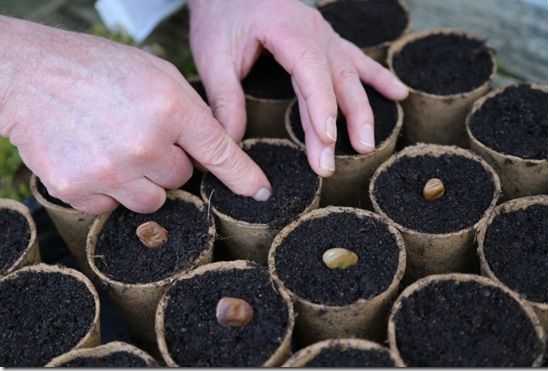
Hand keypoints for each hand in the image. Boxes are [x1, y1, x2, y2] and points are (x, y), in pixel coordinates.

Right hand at [0, 16, 270, 213]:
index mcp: (169, 107)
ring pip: (153, 199)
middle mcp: (144, 143)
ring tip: (116, 146)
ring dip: (142, 180)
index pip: (220, 153)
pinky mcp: (79, 190)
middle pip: (182, 177)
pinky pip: (114, 207)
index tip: (260, 192)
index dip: (244, 176)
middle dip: (169, 161)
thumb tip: (216, 148)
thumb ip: (190, 112)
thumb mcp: (157, 74)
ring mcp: (110, 171)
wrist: (27, 75)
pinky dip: (109, 189)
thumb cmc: (96, 68)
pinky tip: (93, 157)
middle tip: (139, 132)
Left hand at [188, 0, 408, 176]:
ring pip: (350, 74)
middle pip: (335, 79)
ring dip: (361, 111)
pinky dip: (377, 78)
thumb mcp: (213, 57)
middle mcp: (313, 30)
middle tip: (332, 163)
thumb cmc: (220, 18)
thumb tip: (230, 142)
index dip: (321, 106)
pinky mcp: (326, 40)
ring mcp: (324, 34)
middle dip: (340, 123)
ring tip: (366, 145)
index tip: (326, 140)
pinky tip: (398, 94)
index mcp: (286, 29)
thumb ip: (224, 99)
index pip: (310, 70)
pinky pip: (357, 60)